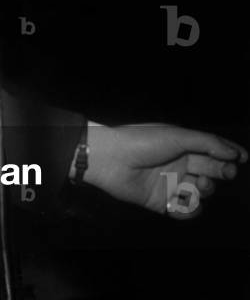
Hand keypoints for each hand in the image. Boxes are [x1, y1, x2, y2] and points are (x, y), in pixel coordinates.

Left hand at [81, 121, 247, 218]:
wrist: (111, 159)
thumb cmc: (141, 141)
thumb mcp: (176, 136)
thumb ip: (206, 143)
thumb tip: (234, 153)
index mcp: (181, 144)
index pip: (211, 150)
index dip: (229, 154)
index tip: (243, 158)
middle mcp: (178, 163)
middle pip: (210, 171)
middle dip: (221, 172)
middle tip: (226, 172)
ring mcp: (171, 182)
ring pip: (201, 192)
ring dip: (206, 190)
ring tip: (198, 183)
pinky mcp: (162, 201)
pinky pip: (185, 210)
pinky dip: (189, 209)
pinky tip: (184, 200)